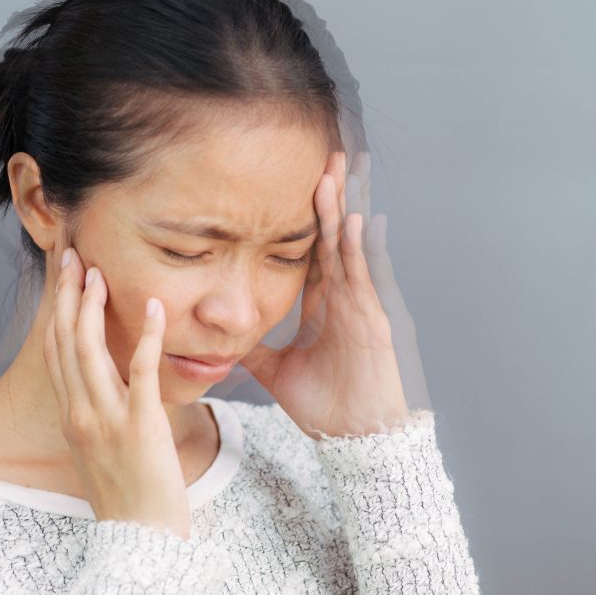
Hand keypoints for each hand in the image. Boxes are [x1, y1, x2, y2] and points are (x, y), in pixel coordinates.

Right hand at [44, 247, 191, 539]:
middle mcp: (80, 414)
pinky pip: (142, 373)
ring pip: (91, 351)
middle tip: (75, 257)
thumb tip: (108, 386)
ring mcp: (107, 420)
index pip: (56, 352)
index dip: (57, 311)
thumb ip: (98, 415)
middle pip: (66, 343)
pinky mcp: (141, 427)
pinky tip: (154, 308)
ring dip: (93, 307)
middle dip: (68, 296)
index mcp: (71, 417)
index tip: (64, 277)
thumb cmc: (127, 496)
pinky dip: (146, 336)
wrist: (139, 540)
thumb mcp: (99, 451)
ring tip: (99, 272)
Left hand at [239, 151, 410, 439]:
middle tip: (324, 155)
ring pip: (348, 247)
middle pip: (333, 237)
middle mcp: (343, 298)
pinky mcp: (372, 321)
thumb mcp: (277, 372)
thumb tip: (223, 337)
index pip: (312, 251)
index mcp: (323, 306)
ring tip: (335, 172)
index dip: (306, 218)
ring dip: (342, 210)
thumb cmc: (325, 407)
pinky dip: (360, 248)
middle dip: (329, 198)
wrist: (356, 439)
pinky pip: (363, 277)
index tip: (297, 183)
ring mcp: (359, 306)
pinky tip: (356, 219)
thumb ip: (254, 349)